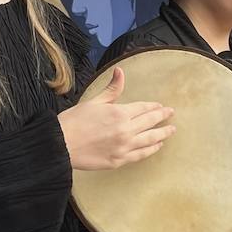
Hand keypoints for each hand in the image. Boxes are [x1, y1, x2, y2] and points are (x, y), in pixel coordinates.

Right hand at [59, 67, 174, 170]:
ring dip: (163, 134)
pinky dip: (151, 149)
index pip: (143, 108)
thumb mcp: (93, 101)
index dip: (154, 106)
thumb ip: (111, 89)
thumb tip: (120, 71)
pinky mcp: (119, 160)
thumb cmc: (74, 121)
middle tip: (171, 114)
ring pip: (150, 139)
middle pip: (150, 122)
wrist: (60, 145)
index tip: (161, 106)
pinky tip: (157, 146)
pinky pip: (141, 154)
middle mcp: (126, 130)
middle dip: (163, 117)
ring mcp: (124, 147)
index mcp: (119, 113)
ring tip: (171, 130)